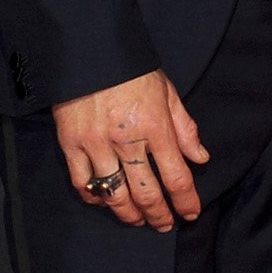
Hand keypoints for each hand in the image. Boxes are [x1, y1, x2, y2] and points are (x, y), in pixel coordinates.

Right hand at [52, 72, 208, 231]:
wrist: (89, 48)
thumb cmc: (130, 68)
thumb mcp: (167, 91)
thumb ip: (185, 127)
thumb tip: (200, 157)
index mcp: (155, 126)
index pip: (177, 176)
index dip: (186, 201)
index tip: (190, 213)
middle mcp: (126, 140)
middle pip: (146, 193)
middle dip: (159, 215)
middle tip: (164, 224)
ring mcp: (96, 144)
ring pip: (114, 195)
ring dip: (129, 214)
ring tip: (137, 220)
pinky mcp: (71, 144)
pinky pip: (82, 183)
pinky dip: (95, 198)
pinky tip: (105, 201)